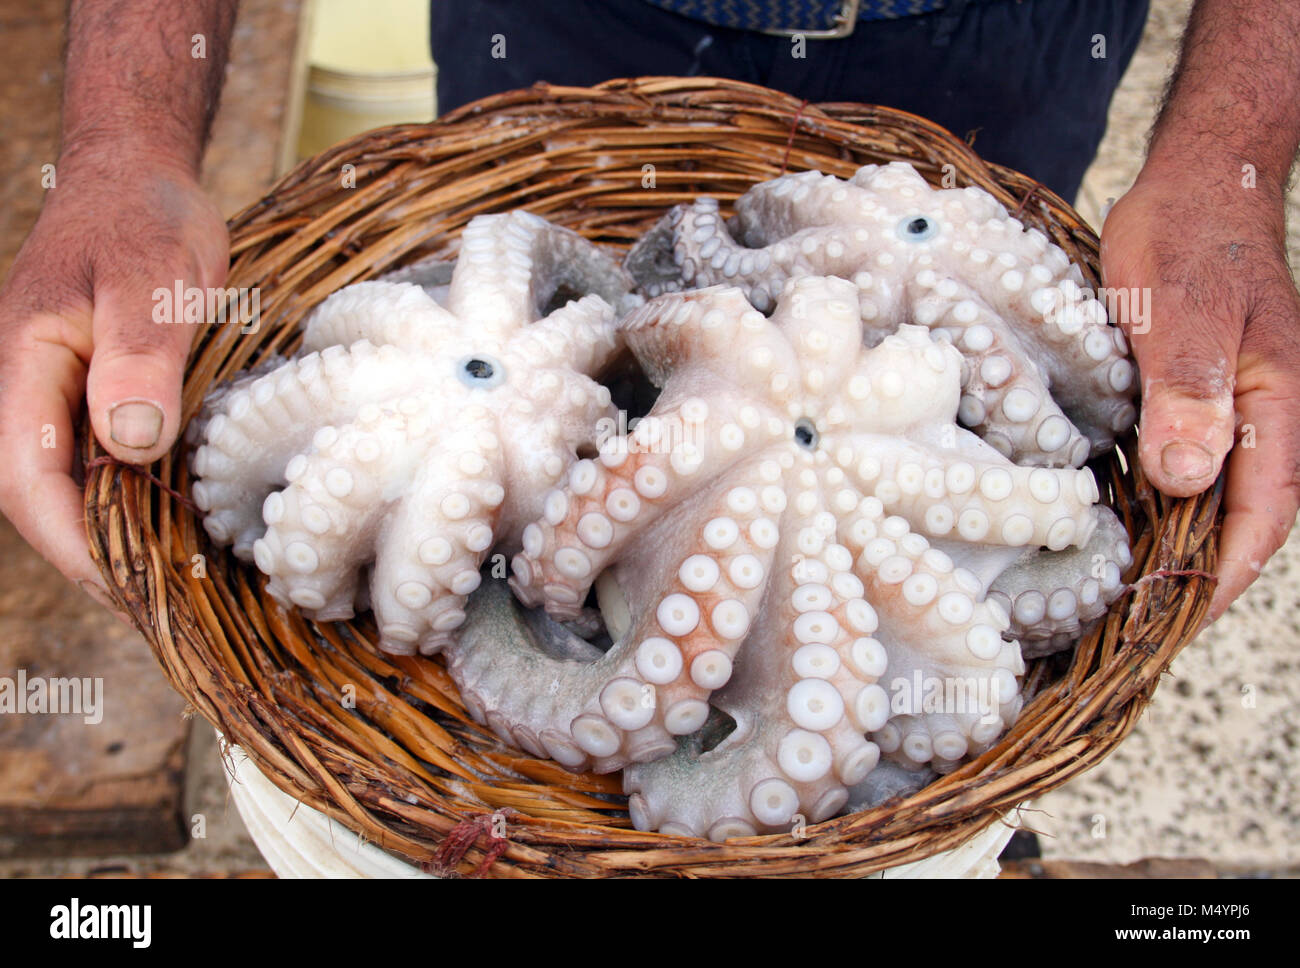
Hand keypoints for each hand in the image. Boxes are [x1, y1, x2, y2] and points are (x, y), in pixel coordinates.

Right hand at [0, 139, 227, 603]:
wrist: (141, 176)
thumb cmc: (142, 216)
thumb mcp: (148, 277)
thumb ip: (136, 356)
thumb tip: (129, 445)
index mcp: (25, 365)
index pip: (26, 479)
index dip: (70, 543)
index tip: (125, 588)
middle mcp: (35, 389)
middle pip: (45, 495)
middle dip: (94, 556)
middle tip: (160, 607)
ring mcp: (65, 393)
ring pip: (76, 483)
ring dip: (116, 534)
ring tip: (174, 583)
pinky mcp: (101, 391)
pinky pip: (106, 459)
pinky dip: (136, 498)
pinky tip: (179, 524)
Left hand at [1101, 163, 1299, 623]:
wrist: (1203, 180)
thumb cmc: (1192, 236)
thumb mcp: (1181, 310)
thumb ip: (1190, 392)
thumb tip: (1187, 480)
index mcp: (1279, 408)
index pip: (1262, 518)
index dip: (1222, 578)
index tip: (1173, 625)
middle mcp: (1265, 418)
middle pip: (1239, 521)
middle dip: (1196, 577)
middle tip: (1134, 630)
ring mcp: (1236, 407)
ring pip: (1212, 497)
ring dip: (1176, 545)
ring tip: (1122, 596)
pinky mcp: (1201, 394)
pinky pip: (1189, 464)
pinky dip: (1161, 501)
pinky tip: (1119, 523)